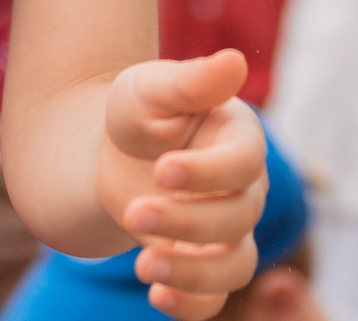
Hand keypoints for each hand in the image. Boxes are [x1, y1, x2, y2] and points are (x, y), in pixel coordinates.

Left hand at [97, 51, 267, 319]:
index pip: (243, 164)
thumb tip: (235, 61)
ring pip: (234, 265)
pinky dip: (192, 304)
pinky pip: (214, 297)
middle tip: (133, 212)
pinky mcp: (204, 262)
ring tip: (143, 265)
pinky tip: (156, 293)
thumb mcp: (152, 89)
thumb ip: (191, 81)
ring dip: (193, 271)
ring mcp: (228, 230)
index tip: (161, 169)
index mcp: (239, 139)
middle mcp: (245, 188)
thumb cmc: (140, 111)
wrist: (113, 151)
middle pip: (237, 218)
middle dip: (185, 221)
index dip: (207, 173)